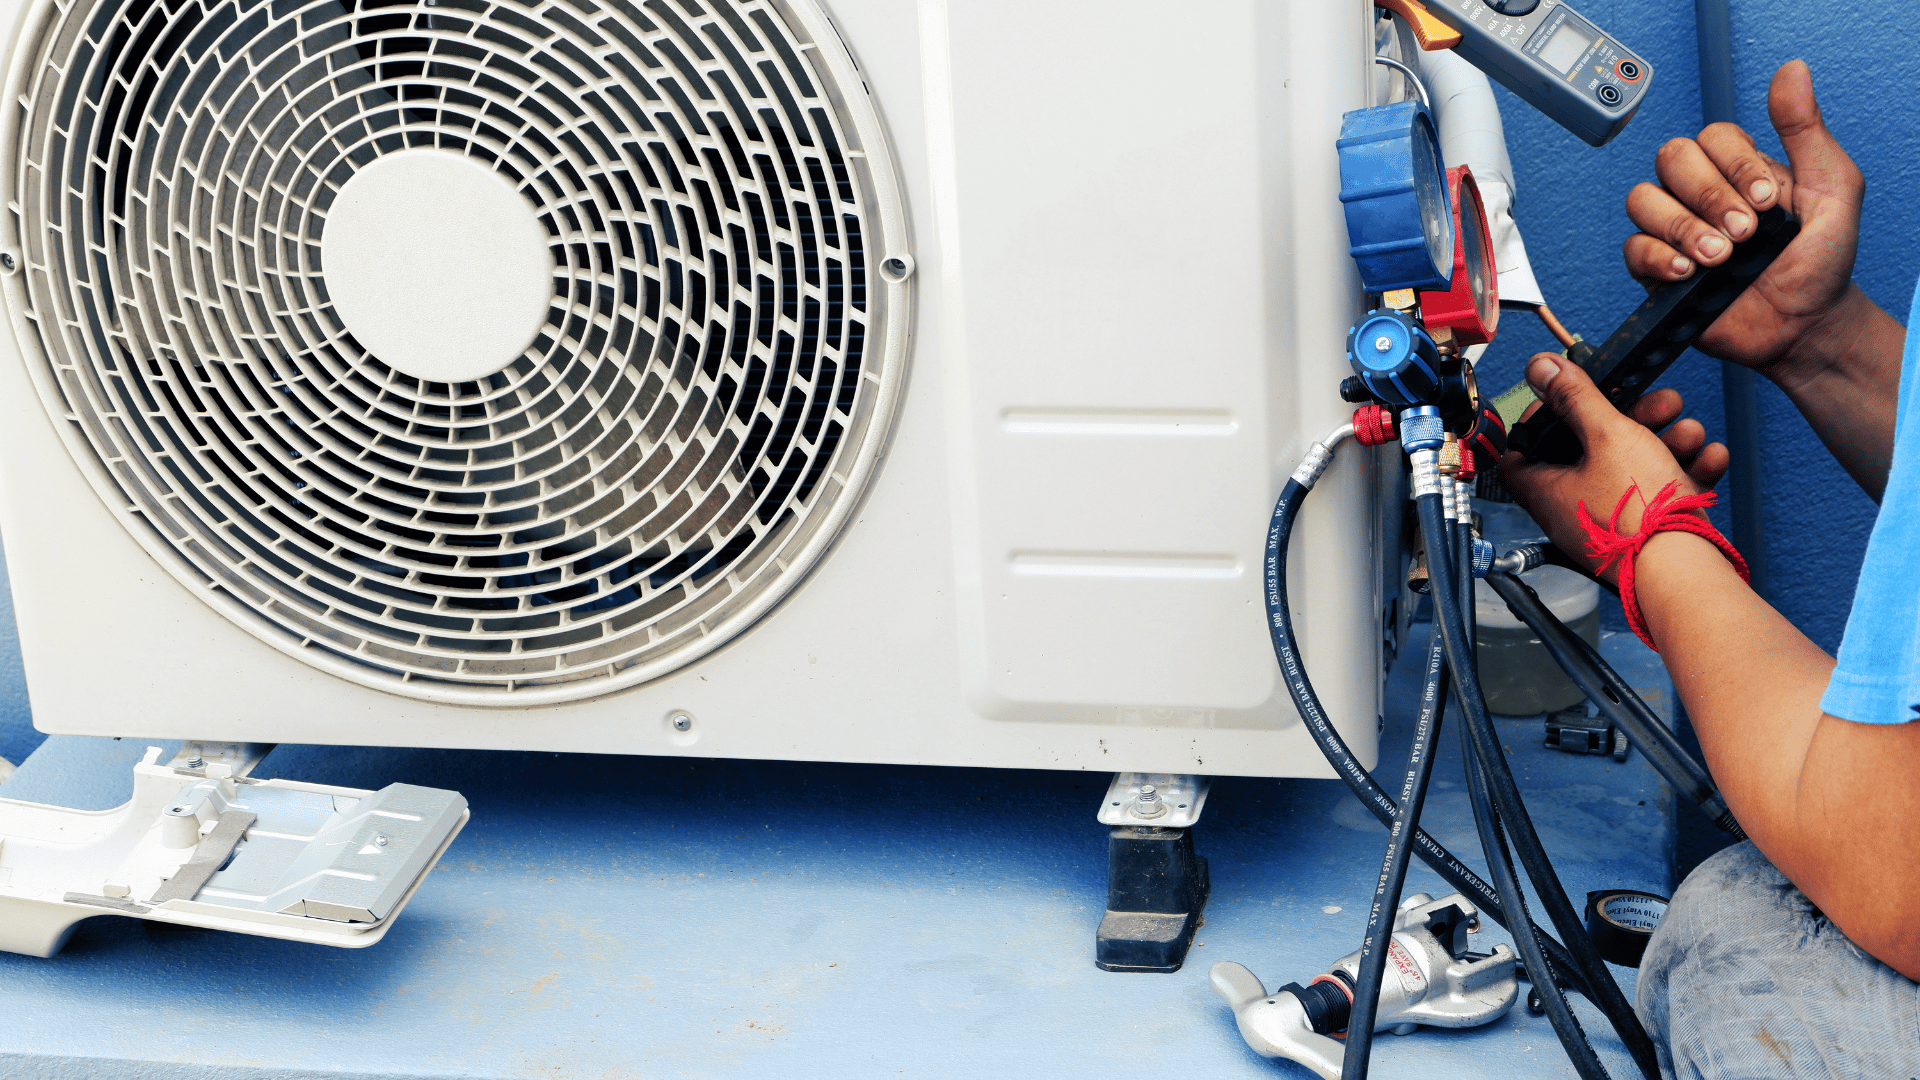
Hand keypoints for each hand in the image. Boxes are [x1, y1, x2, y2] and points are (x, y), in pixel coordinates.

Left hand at [1500, 354, 1728, 587]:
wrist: (1687, 575)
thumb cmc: (1641, 517)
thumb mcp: (1608, 435)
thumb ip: (1576, 397)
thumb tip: (1539, 368)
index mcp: (1547, 490)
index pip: (1522, 449)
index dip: (1542, 417)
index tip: (1570, 395)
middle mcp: (1573, 510)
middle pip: (1590, 451)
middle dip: (1630, 419)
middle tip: (1658, 403)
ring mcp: (1611, 524)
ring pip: (1633, 469)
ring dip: (1665, 441)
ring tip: (1690, 430)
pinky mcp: (1647, 535)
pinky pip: (1660, 495)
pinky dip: (1684, 472)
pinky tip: (1710, 456)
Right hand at [1622, 61, 1865, 382]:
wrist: (1804, 323)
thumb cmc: (1820, 259)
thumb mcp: (1832, 186)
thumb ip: (1805, 130)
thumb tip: (1790, 71)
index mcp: (1737, 167)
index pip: (1711, 137)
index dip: (1735, 166)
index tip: (1769, 202)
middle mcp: (1700, 192)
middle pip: (1671, 160)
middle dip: (1708, 196)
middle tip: (1745, 233)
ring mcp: (1673, 230)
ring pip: (1642, 200)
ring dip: (1681, 226)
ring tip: (1719, 257)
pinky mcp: (1655, 270)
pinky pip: (1633, 248)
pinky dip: (1658, 257)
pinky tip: (1689, 272)